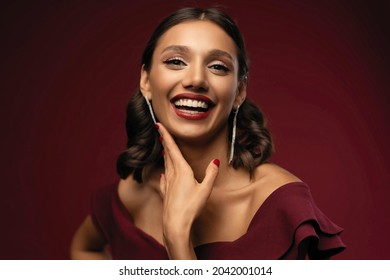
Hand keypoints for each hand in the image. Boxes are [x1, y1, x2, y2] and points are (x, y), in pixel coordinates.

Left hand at [156, 123, 219, 258]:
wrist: (175, 223)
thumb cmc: (191, 206)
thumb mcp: (205, 189)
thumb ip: (211, 174)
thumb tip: (215, 161)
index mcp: (182, 170)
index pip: (172, 149)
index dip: (166, 136)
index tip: (158, 125)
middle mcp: (173, 175)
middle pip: (168, 155)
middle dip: (165, 143)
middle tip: (160, 132)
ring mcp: (168, 184)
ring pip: (166, 166)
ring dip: (165, 156)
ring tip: (165, 149)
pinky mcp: (166, 193)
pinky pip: (164, 179)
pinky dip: (164, 173)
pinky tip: (163, 175)